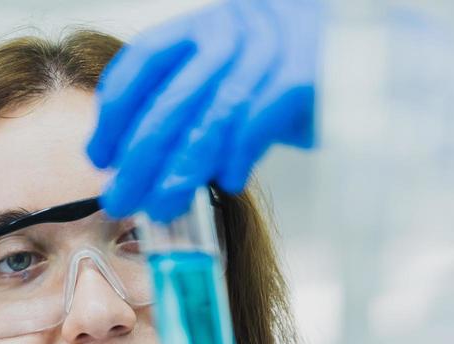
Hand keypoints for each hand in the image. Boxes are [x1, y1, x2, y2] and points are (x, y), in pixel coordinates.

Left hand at [87, 0, 322, 220]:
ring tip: (161, 205)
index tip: (99, 157)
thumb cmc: (279, 67)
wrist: (354, 41)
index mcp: (201, 28)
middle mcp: (229, 31)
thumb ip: (186, 104)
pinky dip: (236, 158)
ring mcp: (266, 52)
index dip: (114, 113)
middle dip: (139, 158)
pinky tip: (225, 184)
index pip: (142, 64)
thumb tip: (136, 162)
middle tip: (120, 198)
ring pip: (209, 119)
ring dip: (181, 170)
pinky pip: (256, 124)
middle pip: (170, 100)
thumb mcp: (226, 70)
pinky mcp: (301, 77)